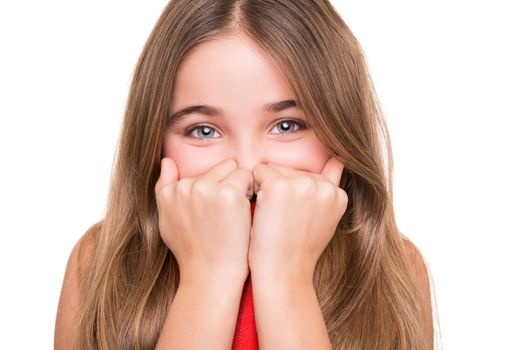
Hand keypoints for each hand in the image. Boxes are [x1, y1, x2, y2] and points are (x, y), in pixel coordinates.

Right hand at [155, 157, 253, 285]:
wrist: (211, 275)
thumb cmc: (194, 252)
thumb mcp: (168, 221)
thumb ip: (164, 189)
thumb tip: (166, 161)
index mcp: (169, 192)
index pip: (200, 174)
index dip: (212, 191)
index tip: (212, 213)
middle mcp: (185, 187)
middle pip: (219, 166)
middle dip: (227, 182)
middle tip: (228, 211)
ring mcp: (205, 189)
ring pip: (234, 168)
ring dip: (240, 184)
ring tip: (236, 211)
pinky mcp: (228, 193)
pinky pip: (247, 176)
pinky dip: (251, 190)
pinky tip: (245, 212)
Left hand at [248, 157, 347, 285]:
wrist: (282, 273)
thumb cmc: (297, 250)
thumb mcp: (324, 218)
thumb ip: (330, 187)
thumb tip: (340, 159)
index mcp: (337, 193)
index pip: (307, 176)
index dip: (294, 197)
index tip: (294, 220)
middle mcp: (322, 186)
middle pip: (290, 170)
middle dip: (281, 189)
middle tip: (282, 221)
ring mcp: (301, 184)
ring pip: (274, 169)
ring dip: (267, 188)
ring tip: (273, 217)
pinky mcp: (278, 186)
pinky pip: (258, 172)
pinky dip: (253, 188)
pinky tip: (260, 211)